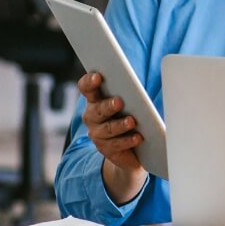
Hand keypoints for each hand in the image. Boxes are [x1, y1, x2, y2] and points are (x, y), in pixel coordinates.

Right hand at [77, 72, 147, 199]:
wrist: (131, 149)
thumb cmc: (131, 117)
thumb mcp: (130, 103)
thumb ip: (129, 93)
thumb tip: (138, 89)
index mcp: (95, 99)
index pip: (86, 88)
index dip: (89, 81)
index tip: (98, 76)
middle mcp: (92, 116)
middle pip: (97, 109)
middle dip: (108, 105)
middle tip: (119, 101)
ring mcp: (97, 134)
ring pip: (107, 129)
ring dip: (120, 125)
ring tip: (132, 121)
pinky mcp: (105, 149)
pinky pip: (116, 145)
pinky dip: (128, 140)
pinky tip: (138, 137)